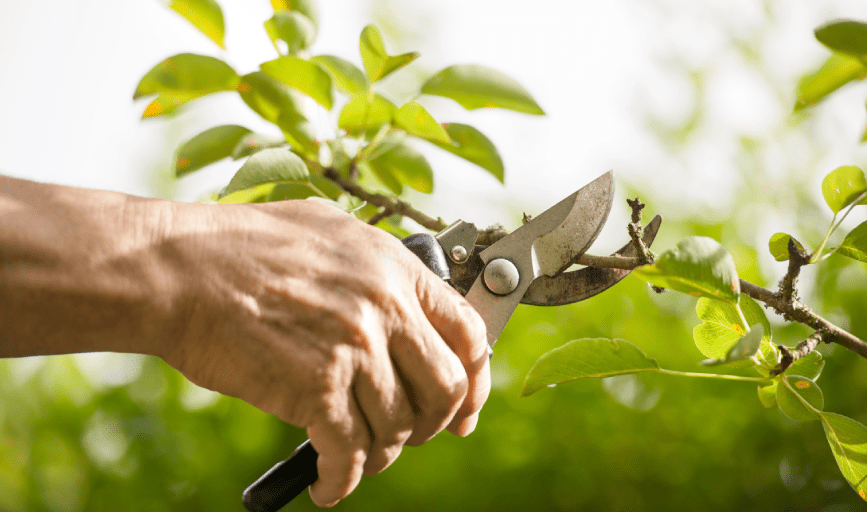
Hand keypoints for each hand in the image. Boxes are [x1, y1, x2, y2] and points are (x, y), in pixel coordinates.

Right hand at [160, 199, 490, 506]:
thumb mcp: (329, 231)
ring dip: (383, 453)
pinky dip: (343, 481)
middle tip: (414, 435)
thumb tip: (405, 301)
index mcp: (395, 268)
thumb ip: (376, 266)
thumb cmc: (243, 246)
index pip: (468, 333)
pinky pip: (350, 453)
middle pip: (446, 389)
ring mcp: (354, 348)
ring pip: (398, 427)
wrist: (180, 268)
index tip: (465, 407)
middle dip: (435, 424)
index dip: (475, 379)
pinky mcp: (316, 388)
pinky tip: (330, 485)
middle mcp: (385, 308)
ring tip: (359, 456)